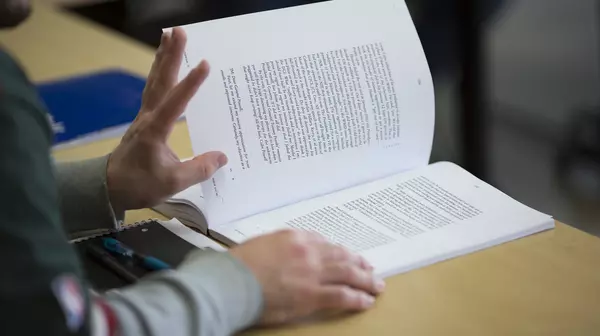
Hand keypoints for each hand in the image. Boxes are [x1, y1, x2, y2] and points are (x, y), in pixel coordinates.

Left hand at [107, 28, 226, 212]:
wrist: (109, 187)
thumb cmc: (139, 184)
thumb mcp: (172, 182)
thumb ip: (199, 169)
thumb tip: (222, 157)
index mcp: (155, 130)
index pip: (175, 103)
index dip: (190, 84)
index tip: (205, 64)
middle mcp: (148, 117)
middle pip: (160, 81)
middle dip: (170, 55)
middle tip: (178, 31)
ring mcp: (145, 116)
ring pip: (155, 82)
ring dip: (163, 58)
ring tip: (169, 36)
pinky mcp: (145, 120)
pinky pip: (154, 90)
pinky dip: (160, 73)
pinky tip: (164, 66)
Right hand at [229, 230, 384, 324]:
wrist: (231, 281)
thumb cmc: (238, 266)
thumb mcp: (259, 245)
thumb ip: (279, 246)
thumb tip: (286, 254)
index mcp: (294, 237)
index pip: (323, 242)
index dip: (338, 251)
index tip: (344, 255)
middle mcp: (308, 252)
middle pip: (341, 256)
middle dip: (358, 263)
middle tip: (369, 268)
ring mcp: (312, 273)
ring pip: (348, 273)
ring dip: (365, 280)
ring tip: (376, 285)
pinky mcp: (312, 295)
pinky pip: (342, 295)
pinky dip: (357, 298)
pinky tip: (366, 300)